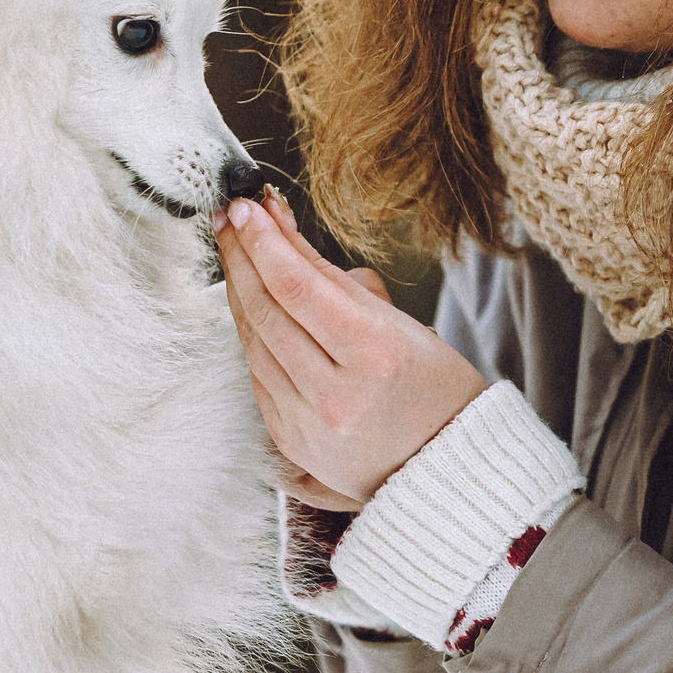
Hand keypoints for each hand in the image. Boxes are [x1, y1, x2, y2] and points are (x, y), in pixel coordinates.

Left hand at [214, 189, 489, 503]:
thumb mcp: (403, 323)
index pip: (299, 287)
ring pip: (254, 342)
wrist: (444, 467)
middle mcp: (337, 395)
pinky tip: (247, 302)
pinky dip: (250, 333)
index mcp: (377, 356)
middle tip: (228, 216)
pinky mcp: (289, 440)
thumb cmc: (433, 387)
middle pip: (268, 311)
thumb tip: (279, 227)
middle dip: (242, 256)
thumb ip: (339, 279)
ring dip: (238, 290)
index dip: (264, 241)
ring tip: (234, 250)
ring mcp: (308, 424)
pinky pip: (258, 374)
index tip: (245, 205)